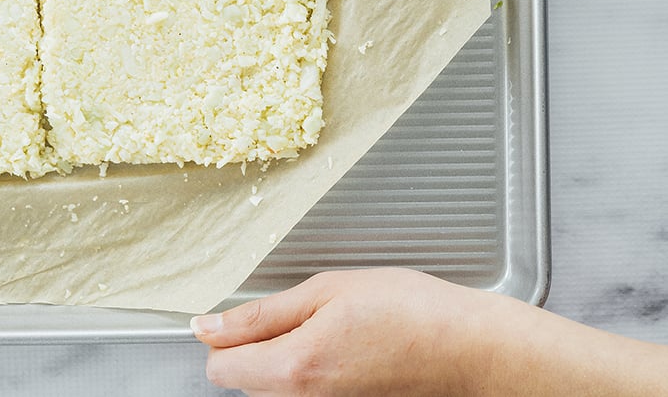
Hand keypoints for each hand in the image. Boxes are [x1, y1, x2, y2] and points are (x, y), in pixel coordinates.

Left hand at [192, 268, 482, 395]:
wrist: (468, 349)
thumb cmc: (407, 311)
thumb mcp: (326, 291)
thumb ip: (261, 314)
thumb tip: (208, 326)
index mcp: (292, 369)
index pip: (219, 367)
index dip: (227, 333)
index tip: (251, 313)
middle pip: (245, 380)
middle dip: (258, 345)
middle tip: (304, 314)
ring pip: (274, 388)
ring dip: (286, 357)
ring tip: (331, 328)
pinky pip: (305, 395)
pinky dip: (312, 372)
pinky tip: (346, 349)